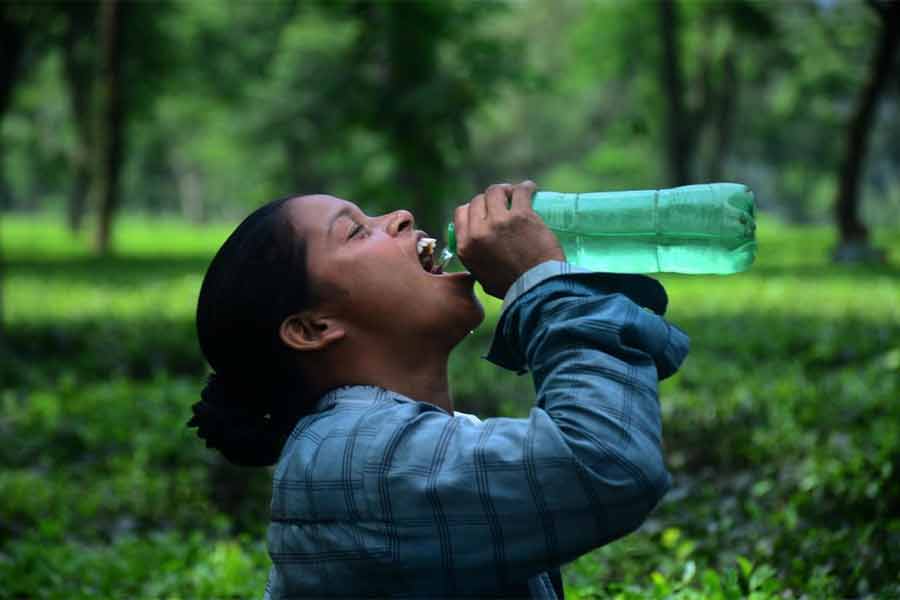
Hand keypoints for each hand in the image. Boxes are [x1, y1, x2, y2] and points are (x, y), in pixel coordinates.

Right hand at [453, 180, 564, 298]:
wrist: (538, 289)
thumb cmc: (512, 288)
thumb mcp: (482, 277)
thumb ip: (476, 261)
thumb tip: (479, 250)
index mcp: (466, 247)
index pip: (461, 213)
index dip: (472, 208)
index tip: (484, 210)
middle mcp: (479, 231)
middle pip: (478, 200)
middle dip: (489, 199)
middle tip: (502, 202)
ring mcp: (500, 221)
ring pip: (496, 191)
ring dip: (505, 190)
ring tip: (514, 193)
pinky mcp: (522, 215)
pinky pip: (520, 191)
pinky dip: (525, 187)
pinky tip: (529, 188)